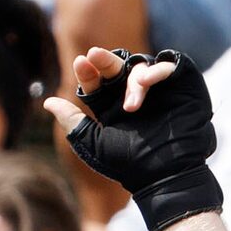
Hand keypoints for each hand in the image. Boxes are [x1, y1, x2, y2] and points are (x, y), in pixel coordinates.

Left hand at [43, 47, 221, 230]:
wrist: (167, 176)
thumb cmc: (130, 166)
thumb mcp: (95, 144)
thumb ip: (73, 123)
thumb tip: (47, 102)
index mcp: (112, 108)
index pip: (96, 83)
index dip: (87, 73)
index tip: (80, 63)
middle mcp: (133, 95)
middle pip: (116, 68)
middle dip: (105, 60)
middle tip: (94, 55)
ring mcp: (158, 90)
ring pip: (140, 66)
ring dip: (133, 78)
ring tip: (132, 105)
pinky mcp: (182, 86)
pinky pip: (169, 66)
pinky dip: (158, 69)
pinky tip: (148, 81)